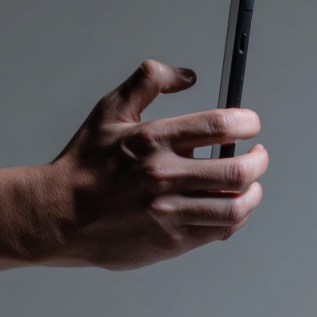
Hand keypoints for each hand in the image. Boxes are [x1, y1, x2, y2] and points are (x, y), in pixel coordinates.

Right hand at [0, 60, 268, 272]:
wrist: (57, 216)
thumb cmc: (85, 164)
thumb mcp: (110, 111)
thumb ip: (148, 81)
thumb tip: (187, 75)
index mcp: (153, 140)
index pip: (219, 127)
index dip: (247, 123)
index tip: (251, 125)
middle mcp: (163, 176)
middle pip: (238, 170)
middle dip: (259, 161)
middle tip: (258, 155)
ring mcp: (168, 211)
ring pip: (235, 206)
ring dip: (253, 194)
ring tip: (252, 186)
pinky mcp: (170, 241)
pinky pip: (219, 230)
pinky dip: (234, 217)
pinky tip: (230, 207)